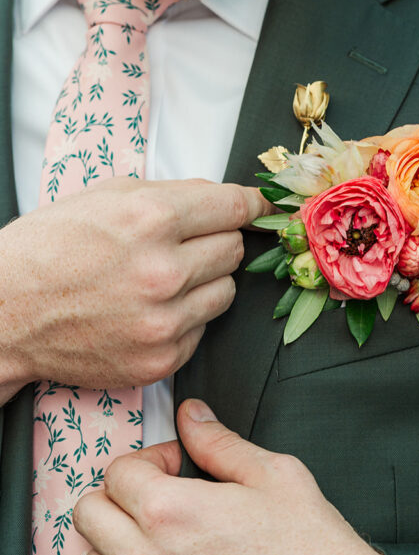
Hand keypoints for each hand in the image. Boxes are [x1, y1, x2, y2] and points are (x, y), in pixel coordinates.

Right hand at [0, 179, 269, 400]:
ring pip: (226, 292)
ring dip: (204, 282)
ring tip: (162, 279)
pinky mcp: (161, 359)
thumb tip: (225, 199)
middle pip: (234, 250)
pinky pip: (202, 329)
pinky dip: (184, 318)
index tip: (257, 207)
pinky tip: (148, 309)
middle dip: (215, 242)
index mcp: (150, 219)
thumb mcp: (106, 196)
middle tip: (183, 244)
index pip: (234, 208)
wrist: (5, 312)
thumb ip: (173, 194)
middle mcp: (162, 272)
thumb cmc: (48, 250)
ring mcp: (163, 321)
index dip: (249, 205)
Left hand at [74, 399, 417, 554]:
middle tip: (164, 500)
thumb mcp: (274, 474)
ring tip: (172, 543)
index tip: (179, 468)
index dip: (150, 461)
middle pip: (88, 515)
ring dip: (123, 545)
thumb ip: (218, 441)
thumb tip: (189, 414)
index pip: (116, 471)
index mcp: (171, 511)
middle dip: (121, 497)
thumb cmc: (316, 546)